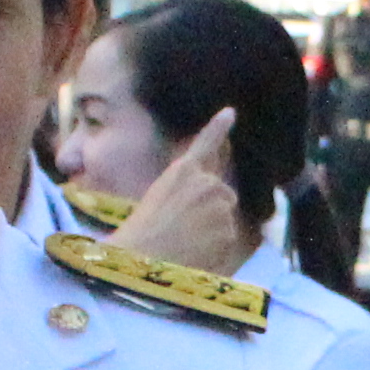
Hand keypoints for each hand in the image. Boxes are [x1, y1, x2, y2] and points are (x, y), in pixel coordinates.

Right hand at [106, 114, 255, 273]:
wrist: (140, 257)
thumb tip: (209, 205)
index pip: (206, 145)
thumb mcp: (157, 200)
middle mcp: (207, 182)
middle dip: (212, 212)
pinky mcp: (228, 228)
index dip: (218, 128)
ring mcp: (221, 204)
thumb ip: (186, 194)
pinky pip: (227, 244)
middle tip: (186, 233)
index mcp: (182, 171)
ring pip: (226, 221)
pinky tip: (195, 257)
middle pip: (223, 195)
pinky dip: (216, 253)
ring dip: (213, 235)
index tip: (230, 112)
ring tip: (185, 247)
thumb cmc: (139, 235)